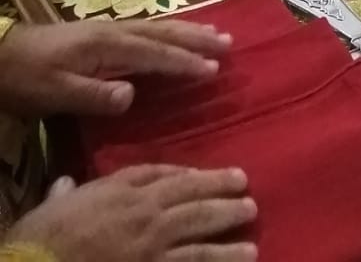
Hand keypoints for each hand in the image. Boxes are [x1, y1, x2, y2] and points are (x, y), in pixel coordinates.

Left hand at [0, 18, 231, 117]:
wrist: (0, 54)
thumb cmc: (27, 77)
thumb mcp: (55, 93)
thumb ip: (94, 95)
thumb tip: (133, 95)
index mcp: (107, 45)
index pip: (155, 54)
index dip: (184, 62)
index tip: (214, 69)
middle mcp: (114, 32)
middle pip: (163, 33)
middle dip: (197, 38)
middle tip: (229, 42)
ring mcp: (108, 30)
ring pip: (157, 28)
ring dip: (188, 31)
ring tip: (216, 33)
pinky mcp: (102, 35)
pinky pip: (147, 30)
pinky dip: (169, 32)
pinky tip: (175, 35)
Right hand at [6, 165, 256, 261]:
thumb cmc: (47, 234)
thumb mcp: (63, 201)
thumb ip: (74, 190)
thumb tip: (69, 185)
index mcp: (127, 190)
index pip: (170, 176)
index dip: (197, 175)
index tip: (217, 174)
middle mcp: (148, 215)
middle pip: (195, 202)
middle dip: (224, 197)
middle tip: (248, 194)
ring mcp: (153, 248)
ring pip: (200, 239)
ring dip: (228, 235)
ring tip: (252, 232)